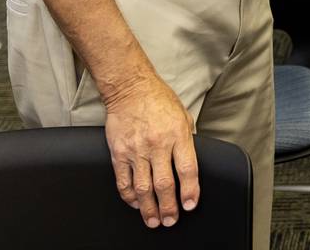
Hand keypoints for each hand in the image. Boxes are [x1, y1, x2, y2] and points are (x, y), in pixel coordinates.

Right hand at [103, 74, 199, 227]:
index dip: (190, 191)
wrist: (131, 88)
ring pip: (143, 188)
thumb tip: (190, 164)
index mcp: (178, 135)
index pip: (187, 170)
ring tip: (153, 221)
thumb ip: (188, 141)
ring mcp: (136, 150)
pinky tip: (136, 204)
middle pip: (164, 185)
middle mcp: (157, 145)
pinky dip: (129, 197)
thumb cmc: (159, 100)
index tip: (190, 205)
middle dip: (168, 208)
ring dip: (149, 209)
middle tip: (170, 220)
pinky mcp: (119, 153)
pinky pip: (123, 182)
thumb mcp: (184, 116)